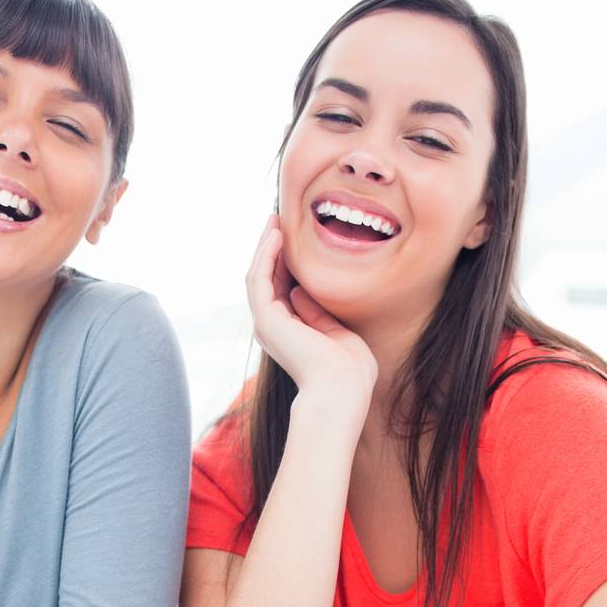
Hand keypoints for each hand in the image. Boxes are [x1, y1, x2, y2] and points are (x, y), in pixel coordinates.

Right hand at [246, 214, 377, 401]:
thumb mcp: (335, 329)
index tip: (294, 236)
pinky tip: (276, 235)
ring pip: (258, 276)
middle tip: (278, 218)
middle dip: (271, 248)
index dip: (284, 261)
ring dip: (265, 246)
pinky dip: (266, 255)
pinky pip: (259, 279)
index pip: (280, 288)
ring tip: (274, 220)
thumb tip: (301, 290)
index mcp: (288, 332)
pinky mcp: (266, 319)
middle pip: (265, 279)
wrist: (342, 388)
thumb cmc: (349, 369)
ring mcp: (266, 324)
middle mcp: (272, 328)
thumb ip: (316, 311)